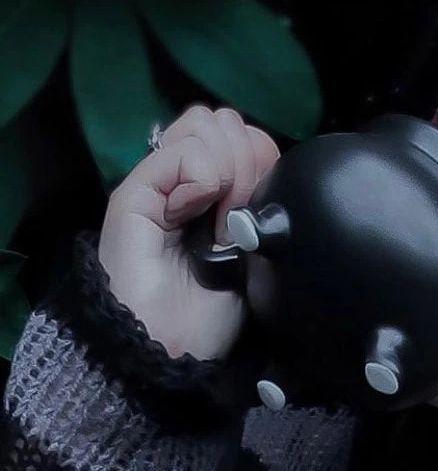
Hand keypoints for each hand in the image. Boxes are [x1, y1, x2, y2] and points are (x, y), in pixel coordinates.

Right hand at [97, 104, 279, 360]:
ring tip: (216, 218)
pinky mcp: (134, 192)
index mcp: (211, 195)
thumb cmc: (207, 317)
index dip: (262, 158)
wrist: (169, 350)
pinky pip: (183, 151)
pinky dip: (203, 177)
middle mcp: (182, 181)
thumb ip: (257, 208)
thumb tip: (269, 165)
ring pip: (206, 123)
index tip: (258, 206)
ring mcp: (158, 183)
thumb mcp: (251, 256)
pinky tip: (194, 213)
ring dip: (228, 170)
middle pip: (225, 121)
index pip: (244, 136)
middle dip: (247, 160)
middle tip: (237, 212)